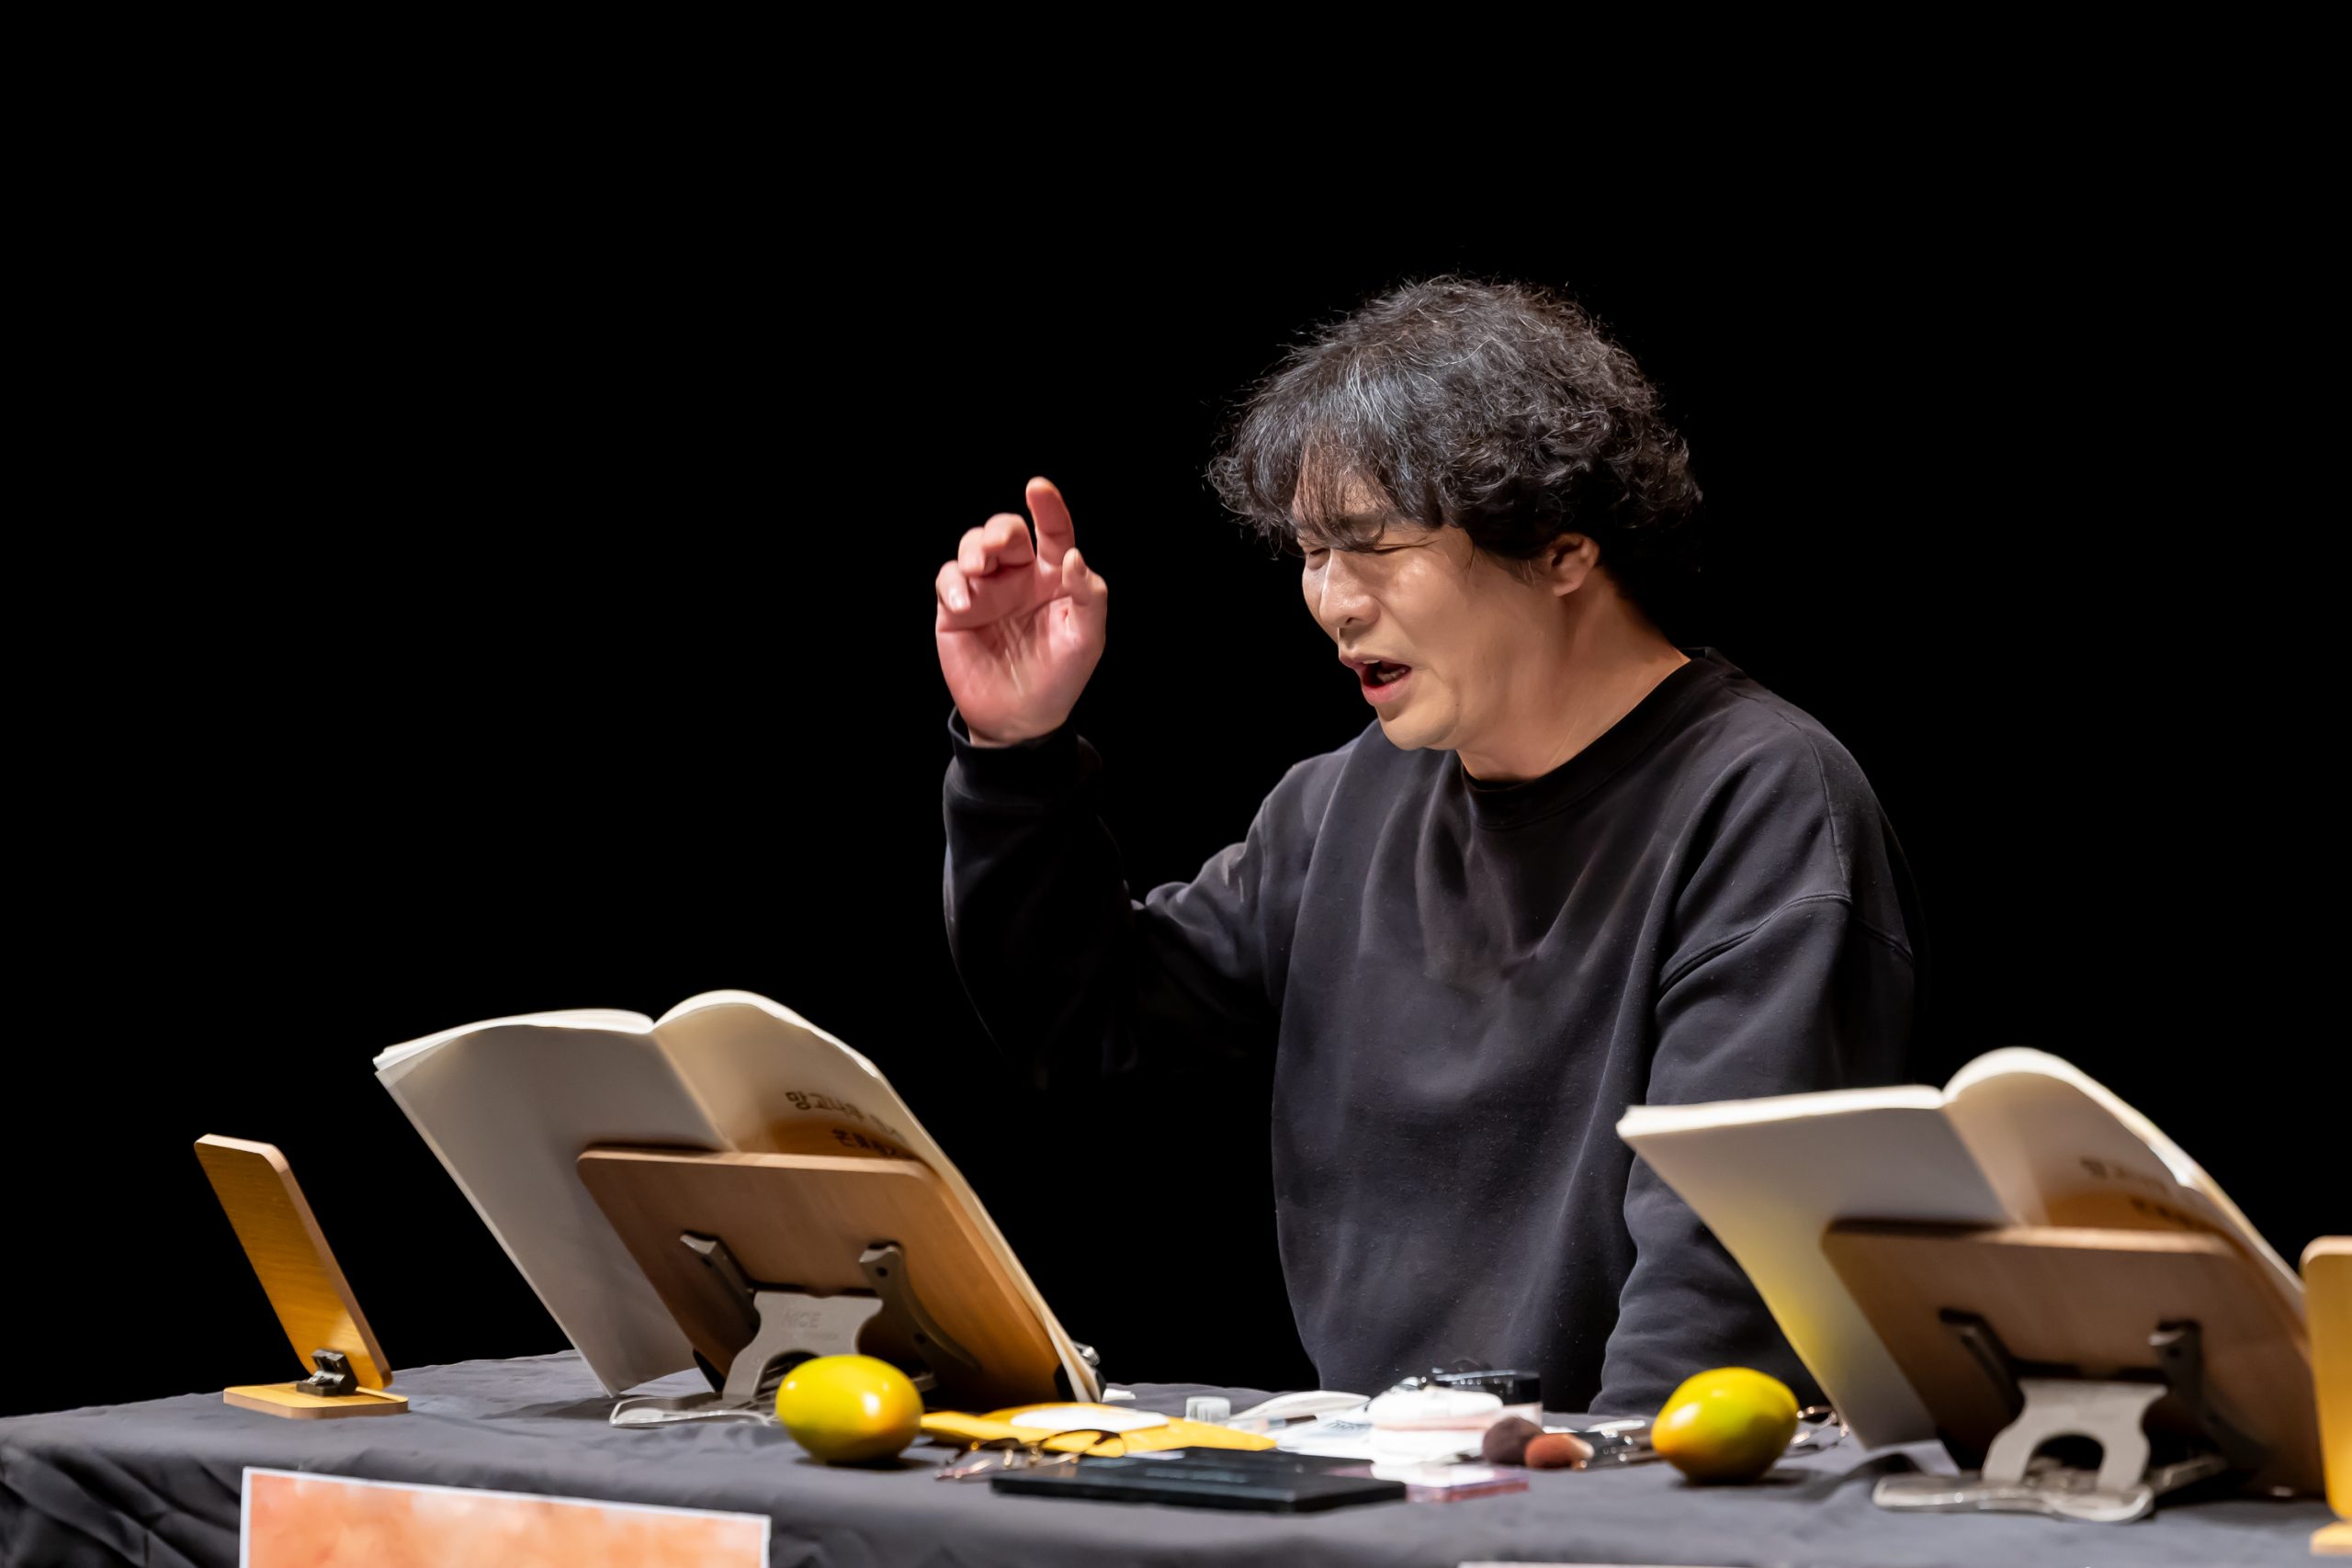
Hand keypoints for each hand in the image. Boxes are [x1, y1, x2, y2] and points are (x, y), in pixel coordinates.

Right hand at [934, 476, 1108, 744]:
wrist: (1020, 719)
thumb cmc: (1060, 677)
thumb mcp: (1087, 640)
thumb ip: (1089, 596)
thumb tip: (1074, 557)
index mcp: (1054, 576)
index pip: (1053, 532)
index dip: (1048, 507)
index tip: (1037, 488)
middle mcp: (1019, 576)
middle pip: (1005, 532)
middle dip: (997, 531)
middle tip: (995, 549)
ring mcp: (987, 591)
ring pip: (973, 547)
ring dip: (973, 549)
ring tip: (978, 569)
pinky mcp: (956, 609)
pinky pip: (949, 579)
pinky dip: (952, 583)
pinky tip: (963, 601)